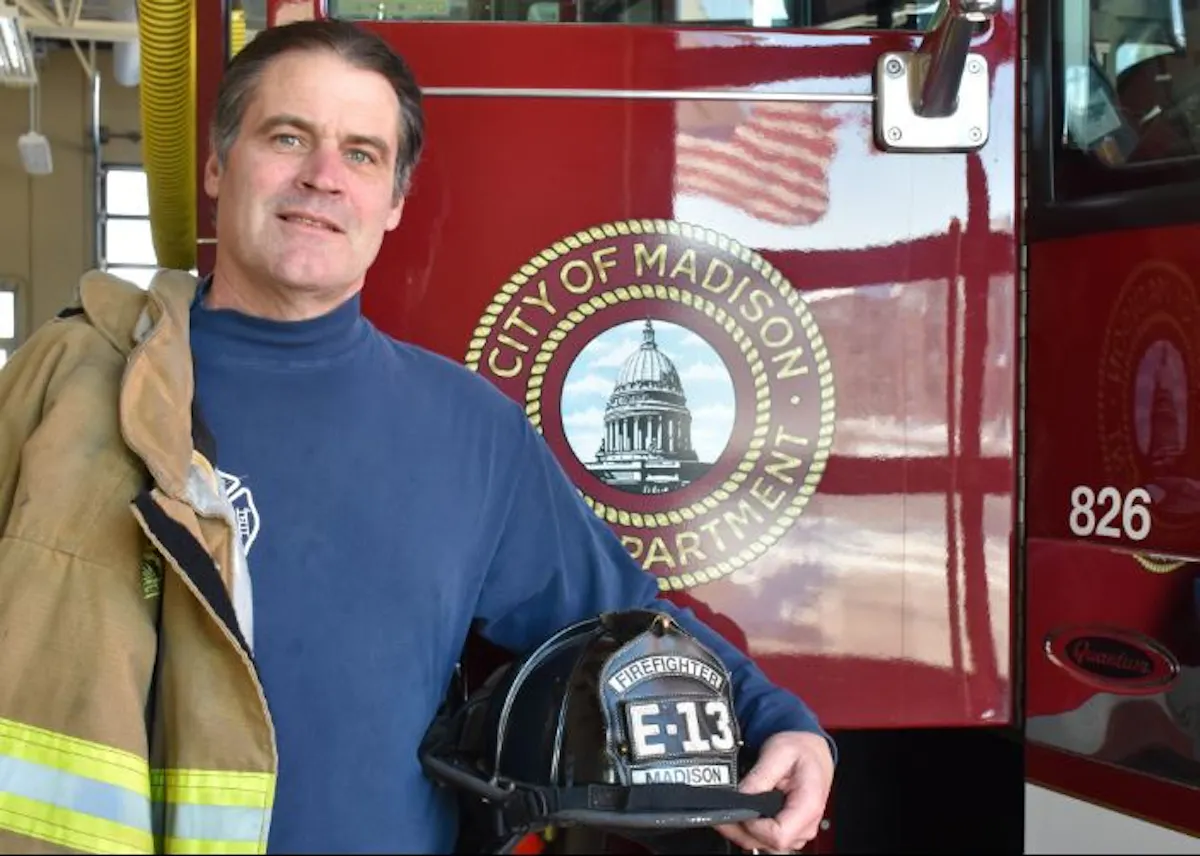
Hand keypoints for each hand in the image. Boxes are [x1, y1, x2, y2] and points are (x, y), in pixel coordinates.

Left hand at [716, 731, 833, 853]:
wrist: (812, 750)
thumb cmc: (800, 750)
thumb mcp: (780, 752)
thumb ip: (760, 776)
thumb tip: (741, 795)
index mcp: (808, 806)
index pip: (778, 836)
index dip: (753, 825)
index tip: (741, 807)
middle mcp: (806, 825)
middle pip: (767, 843)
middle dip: (740, 827)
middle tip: (723, 806)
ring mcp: (798, 831)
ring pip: (763, 844)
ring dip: (741, 829)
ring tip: (729, 807)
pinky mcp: (790, 831)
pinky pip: (765, 839)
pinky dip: (748, 828)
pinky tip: (740, 812)